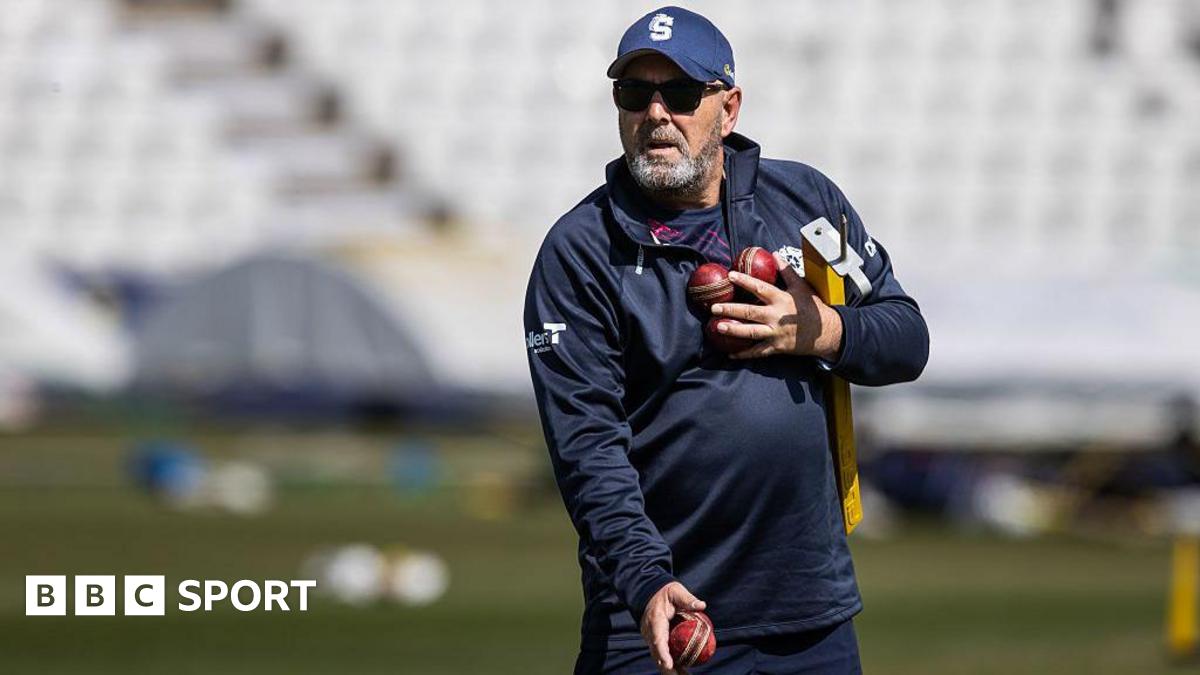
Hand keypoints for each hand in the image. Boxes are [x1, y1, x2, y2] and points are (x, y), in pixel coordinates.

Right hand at [640, 581, 705, 674]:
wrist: (650, 593)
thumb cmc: (666, 593)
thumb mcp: (676, 591)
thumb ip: (687, 599)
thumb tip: (701, 605)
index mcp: (655, 620)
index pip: (658, 639)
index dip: (663, 653)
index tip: (669, 664)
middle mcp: (650, 631)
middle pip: (656, 653)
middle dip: (666, 667)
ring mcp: (651, 637)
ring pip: (658, 656)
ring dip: (669, 668)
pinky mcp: (655, 640)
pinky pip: (662, 653)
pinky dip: (671, 663)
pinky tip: (682, 672)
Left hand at [710, 252, 842, 360]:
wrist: (826, 332)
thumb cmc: (813, 308)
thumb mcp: (802, 287)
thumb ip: (787, 271)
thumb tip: (775, 255)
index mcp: (782, 299)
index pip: (760, 288)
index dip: (745, 281)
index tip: (731, 276)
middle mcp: (777, 316)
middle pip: (750, 312)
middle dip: (731, 310)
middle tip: (714, 307)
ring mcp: (776, 333)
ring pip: (751, 332)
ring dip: (733, 330)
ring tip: (718, 327)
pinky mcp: (777, 347)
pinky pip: (758, 352)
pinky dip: (744, 354)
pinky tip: (731, 354)